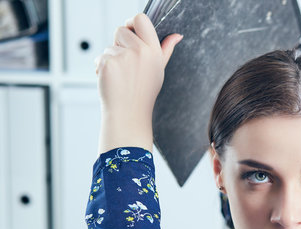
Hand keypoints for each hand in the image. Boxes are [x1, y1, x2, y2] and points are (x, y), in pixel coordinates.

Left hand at [95, 13, 182, 153]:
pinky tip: (112, 81)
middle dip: (119, 43)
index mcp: (153, 50)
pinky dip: (102, 68)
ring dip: (111, 58)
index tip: (129, 31)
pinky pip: (100, 58)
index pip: (140, 19)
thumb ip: (166, 50)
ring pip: (109, 46)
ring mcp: (123, 57)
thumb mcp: (158, 70)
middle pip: (121, 30)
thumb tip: (176, 36)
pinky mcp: (108, 63)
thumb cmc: (144, 93)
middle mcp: (140, 51)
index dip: (132, 22)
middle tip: (126, 64)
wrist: (129, 114)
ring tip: (121, 77)